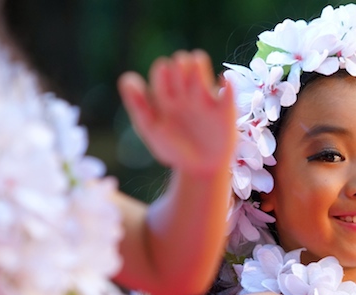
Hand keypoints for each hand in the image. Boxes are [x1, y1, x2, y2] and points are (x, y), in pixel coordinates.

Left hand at [119, 50, 235, 177]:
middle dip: (181, 65)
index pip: (162, 69)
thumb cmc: (174, 150)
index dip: (162, 72)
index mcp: (166, 97)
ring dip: (198, 65)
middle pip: (181, 63)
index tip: (165, 92)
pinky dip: (227, 84)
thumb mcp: (151, 129)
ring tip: (197, 73)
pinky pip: (228, 90)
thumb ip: (138, 105)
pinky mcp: (225, 110)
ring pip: (201, 67)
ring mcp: (205, 99)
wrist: (199, 170)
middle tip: (182, 84)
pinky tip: (222, 83)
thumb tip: (127, 77)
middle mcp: (185, 93)